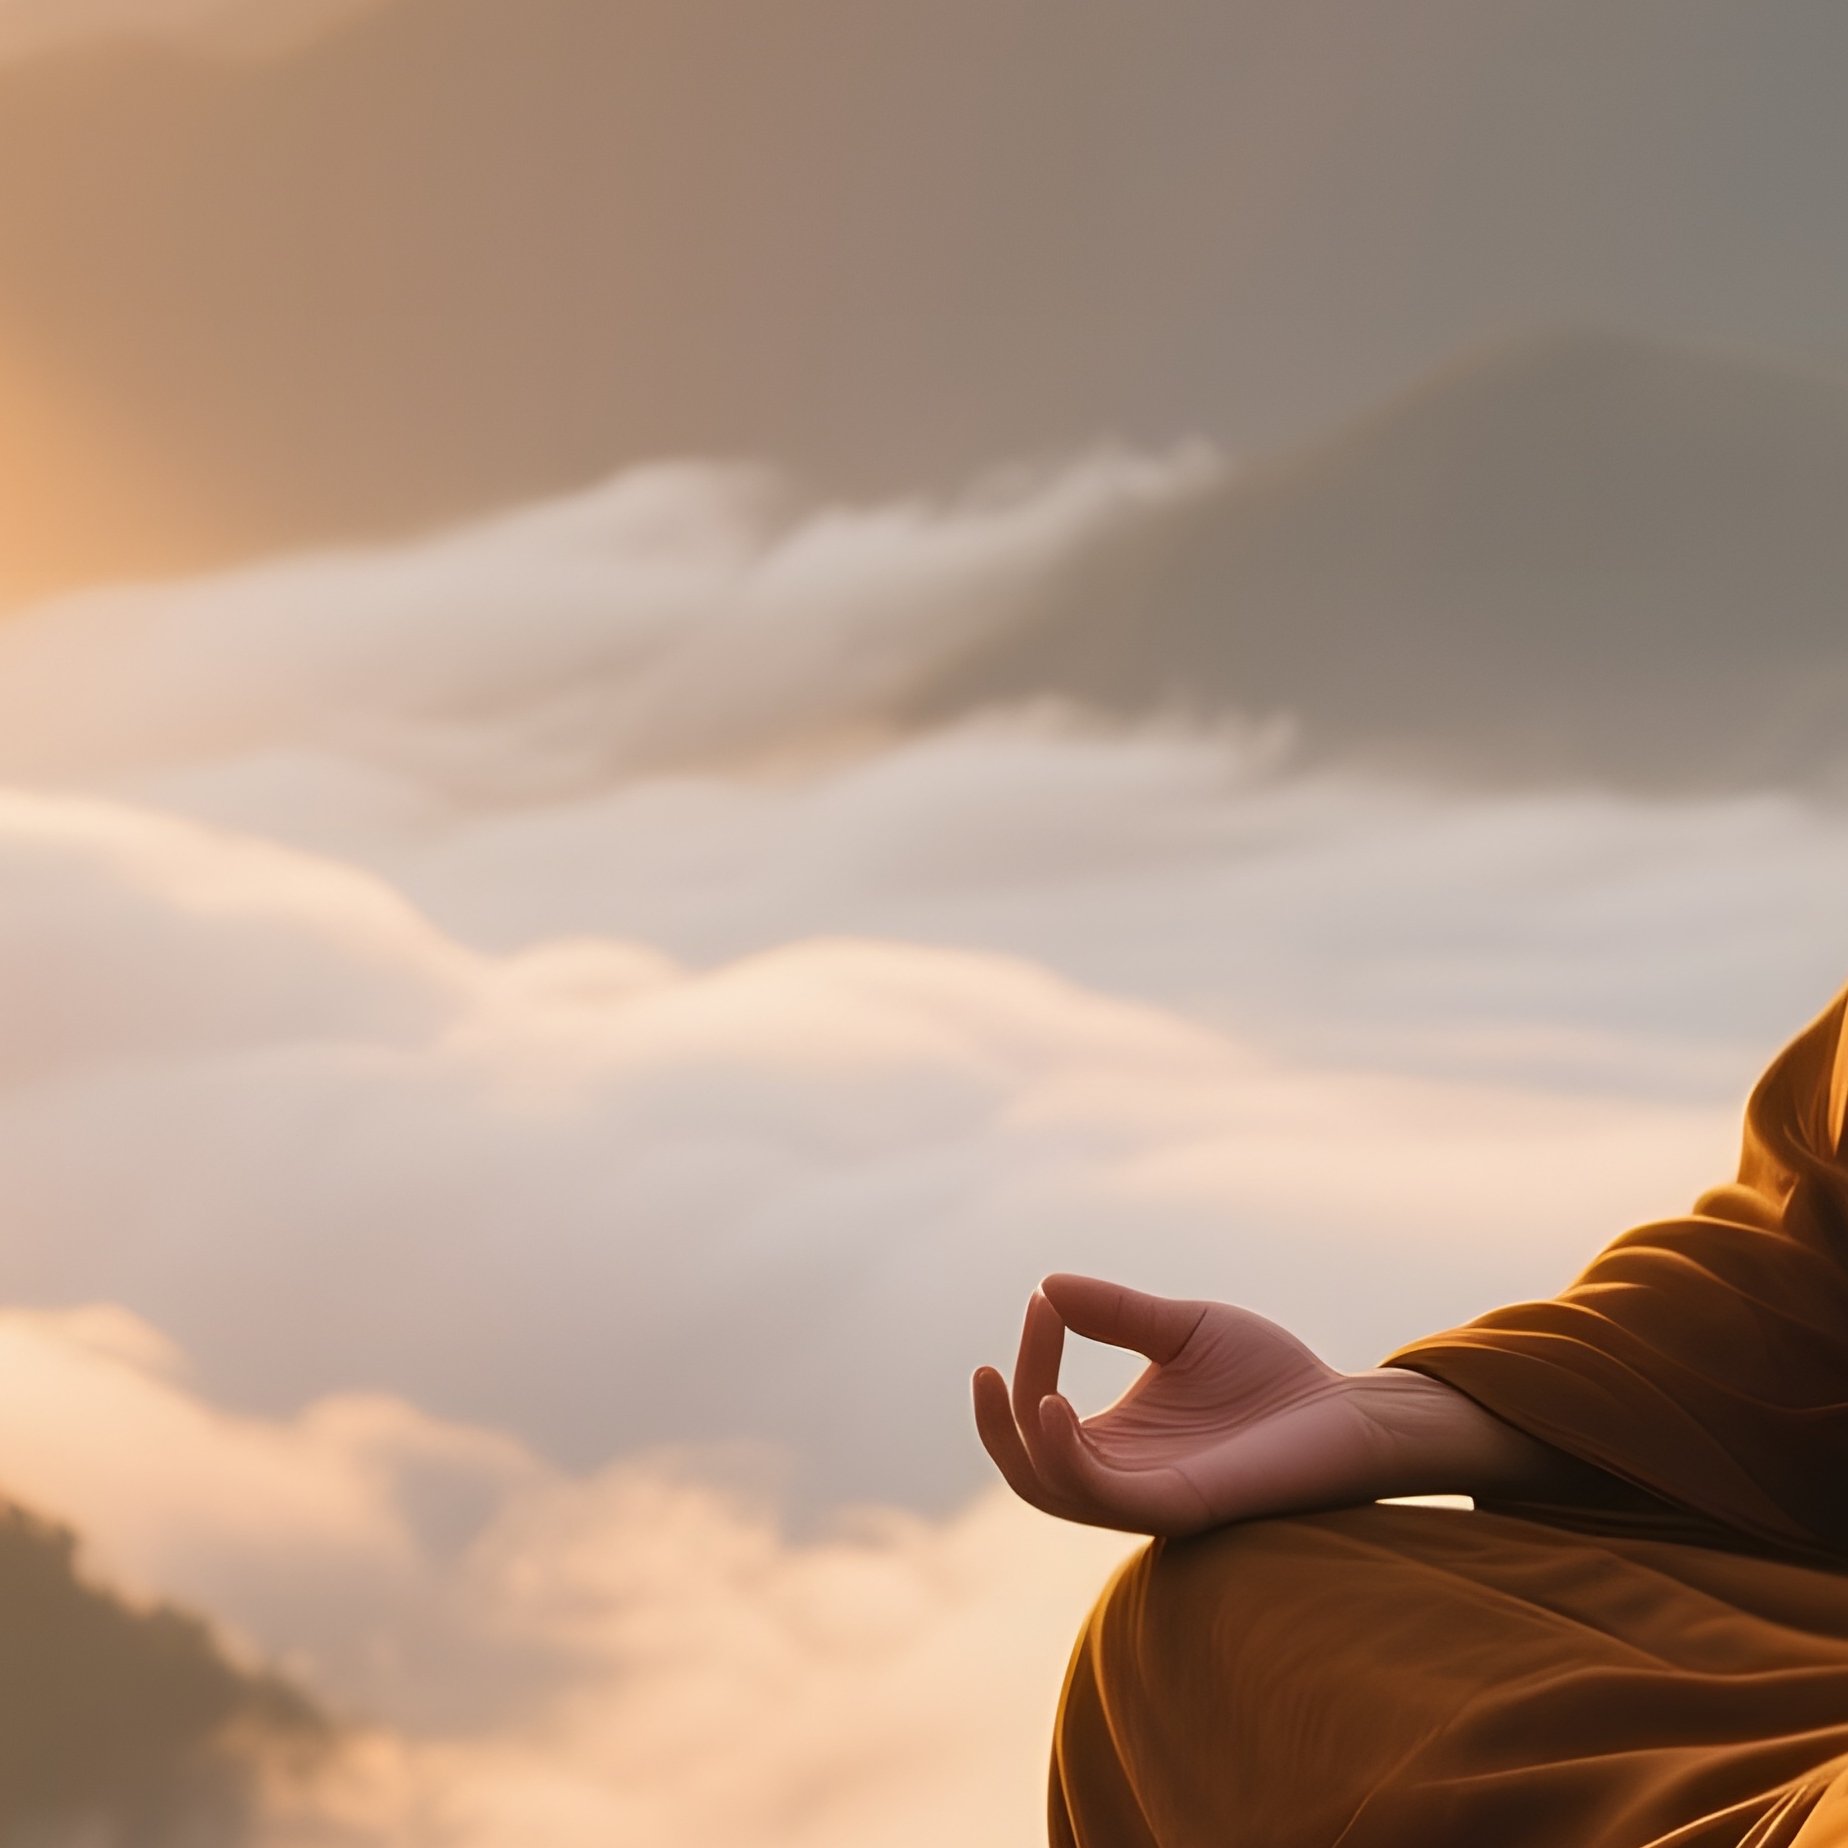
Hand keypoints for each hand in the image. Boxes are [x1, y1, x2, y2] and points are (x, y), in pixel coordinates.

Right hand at [971, 1274, 1567, 1536]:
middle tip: (1000, 1356)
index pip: (1037, 1418)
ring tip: (1030, 1386)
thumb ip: (1117, 1313)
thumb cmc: (1270, 1376)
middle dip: (999, 1417)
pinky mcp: (1183, 1506)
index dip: (1028, 1362)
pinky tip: (1056, 1406)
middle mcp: (1123, 1477)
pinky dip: (1066, 1458)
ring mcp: (1149, 1497)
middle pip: (1026, 1468)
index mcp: (1116, 1443)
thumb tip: (1047, 1286)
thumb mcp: (1180, 1328)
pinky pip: (1103, 1498)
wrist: (1346, 1408)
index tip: (1042, 1301)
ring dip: (1022, 1440)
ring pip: (1052, 1492)